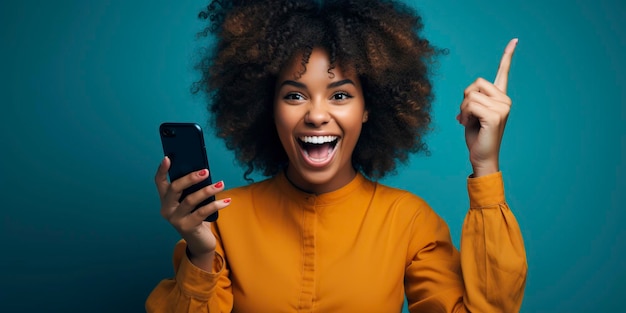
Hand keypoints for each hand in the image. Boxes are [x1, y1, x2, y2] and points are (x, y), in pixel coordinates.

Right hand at [154, 156, 230, 265]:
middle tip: (206, 171)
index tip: (168, 158)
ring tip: (221, 184)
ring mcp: (176, 219)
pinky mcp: (187, 227)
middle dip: (190, 178)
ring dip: (207, 190)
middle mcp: (167, 209)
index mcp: (166, 199)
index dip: (162, 170)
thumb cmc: (197, 216)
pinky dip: (216, 204)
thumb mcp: (192, 201)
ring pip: (190, 200)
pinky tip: (227, 200)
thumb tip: (203, 172)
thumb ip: (192, 189)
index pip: (159, 182)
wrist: (200, 241)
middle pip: (174, 188)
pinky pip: (202, 212)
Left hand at [457, 38, 517, 176]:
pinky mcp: (495, 115)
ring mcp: (502, 107)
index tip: (515, 40)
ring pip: (470, 95)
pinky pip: (470, 105)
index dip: (507, 56)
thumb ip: (473, 100)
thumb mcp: (472, 114)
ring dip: (463, 109)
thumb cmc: (476, 137)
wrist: (482, 157)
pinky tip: (468, 124)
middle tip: (467, 115)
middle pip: (475, 83)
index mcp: (500, 98)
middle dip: (465, 98)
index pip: (503, 73)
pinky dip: (464, 114)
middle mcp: (505, 100)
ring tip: (468, 122)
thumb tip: (468, 95)